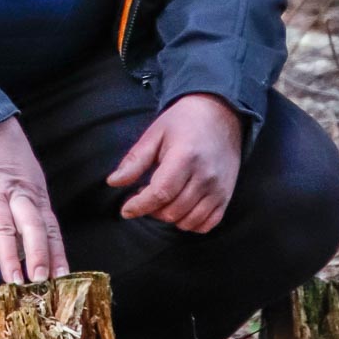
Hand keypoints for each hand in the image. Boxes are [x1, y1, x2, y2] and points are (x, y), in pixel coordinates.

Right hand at [0, 118, 69, 284]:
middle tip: (40, 279)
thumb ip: (32, 206)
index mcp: (34, 190)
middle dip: (37, 253)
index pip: (49, 225)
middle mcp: (15, 192)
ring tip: (14, 278)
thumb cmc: (5, 151)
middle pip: (31, 224)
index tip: (61, 275)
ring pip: (3, 226)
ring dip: (10, 254)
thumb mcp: (28, 173)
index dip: (55, 251)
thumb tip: (41, 245)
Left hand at [107, 93, 241, 233]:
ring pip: (188, 221)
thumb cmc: (183, 122)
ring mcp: (219, 188)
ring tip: (162, 198)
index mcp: (185, 157)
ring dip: (169, 217)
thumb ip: (135, 160)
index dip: (140, 205)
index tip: (126, 209)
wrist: (219, 114)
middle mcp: (205, 176)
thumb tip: (112, 182)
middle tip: (145, 193)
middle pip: (172, 210)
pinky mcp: (226, 196)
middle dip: (152, 209)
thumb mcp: (155, 133)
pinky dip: (190, 223)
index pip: (160, 193)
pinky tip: (180, 208)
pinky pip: (207, 224)